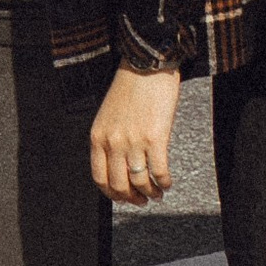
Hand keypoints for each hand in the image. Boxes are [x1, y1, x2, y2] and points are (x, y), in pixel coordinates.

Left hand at [90, 62, 179, 208]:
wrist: (146, 64)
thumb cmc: (129, 86)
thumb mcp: (107, 115)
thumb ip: (109, 140)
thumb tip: (119, 167)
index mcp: (98, 137)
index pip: (100, 178)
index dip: (112, 194)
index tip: (123, 198)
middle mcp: (113, 142)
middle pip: (120, 185)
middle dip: (132, 198)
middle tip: (143, 201)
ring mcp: (134, 142)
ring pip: (140, 182)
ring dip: (150, 193)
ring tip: (157, 193)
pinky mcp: (156, 138)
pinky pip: (159, 171)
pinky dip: (164, 182)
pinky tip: (167, 183)